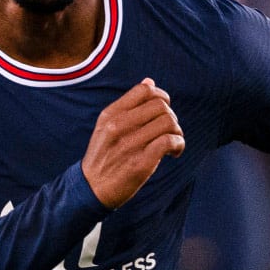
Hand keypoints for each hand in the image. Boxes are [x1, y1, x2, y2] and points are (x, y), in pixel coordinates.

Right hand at [81, 78, 184, 208]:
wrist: (92, 188)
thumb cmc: (104, 155)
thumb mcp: (106, 126)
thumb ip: (128, 105)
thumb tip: (149, 82)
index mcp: (111, 114)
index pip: (145, 90)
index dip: (161, 96)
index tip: (163, 110)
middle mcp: (118, 126)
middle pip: (161, 106)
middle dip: (171, 116)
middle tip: (168, 131)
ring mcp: (129, 144)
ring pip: (168, 122)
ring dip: (177, 132)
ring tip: (172, 142)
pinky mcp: (141, 163)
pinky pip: (169, 142)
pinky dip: (178, 145)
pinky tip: (174, 153)